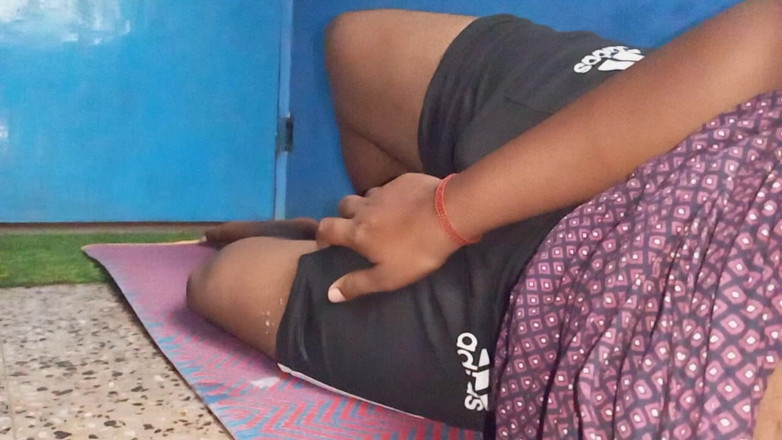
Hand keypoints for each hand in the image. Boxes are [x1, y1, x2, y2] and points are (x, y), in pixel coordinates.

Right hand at [317, 173, 463, 301]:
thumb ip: (358, 284)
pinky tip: (407, 205)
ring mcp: (385, 191)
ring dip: (369, 205)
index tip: (327, 242)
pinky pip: (391, 188)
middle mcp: (365, 208)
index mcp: (358, 231)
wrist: (448, 214)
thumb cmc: (416, 251)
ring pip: (367, 195)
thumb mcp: (388, 277)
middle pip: (343, 205)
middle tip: (357, 227)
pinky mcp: (404, 181)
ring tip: (384, 217)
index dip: (322, 234)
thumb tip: (330, 293)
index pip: (326, 228)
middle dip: (344, 215)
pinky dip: (392, 197)